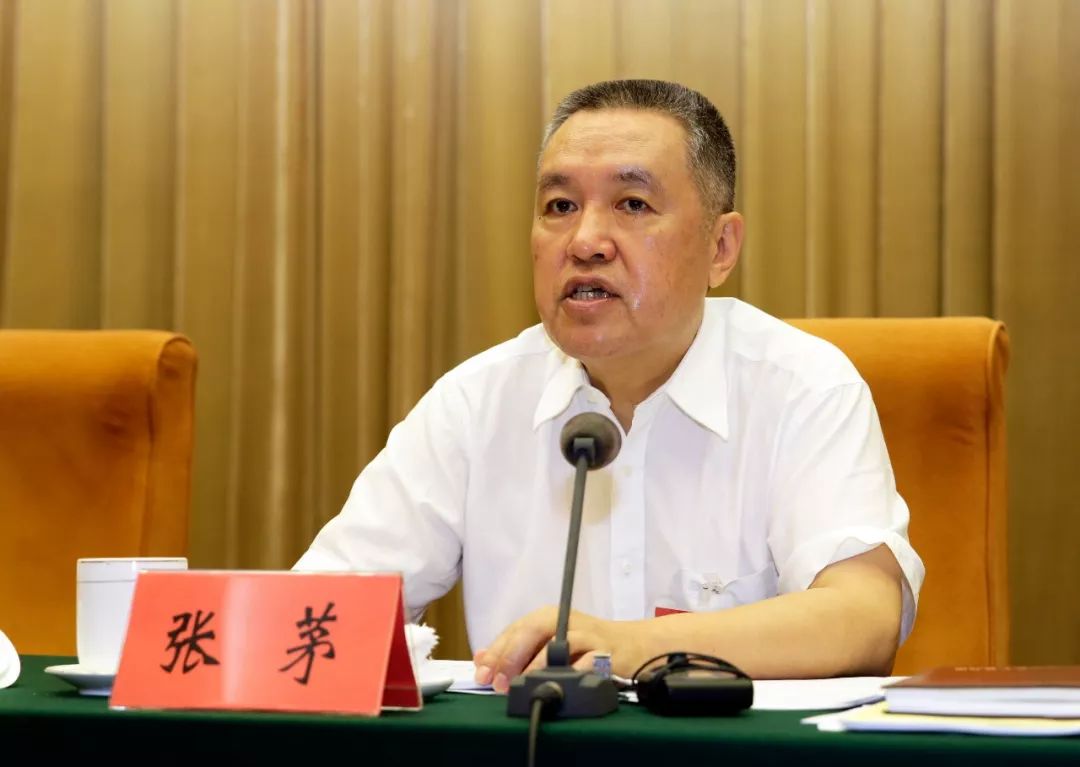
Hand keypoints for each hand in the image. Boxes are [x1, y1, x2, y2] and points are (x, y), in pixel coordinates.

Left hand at [473, 606, 620, 692]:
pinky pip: (586, 660)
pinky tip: (559, 683)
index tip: (482, 674)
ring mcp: (586, 634)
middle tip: (498, 682)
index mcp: (548, 616)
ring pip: (557, 643)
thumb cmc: (587, 645)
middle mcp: (565, 620)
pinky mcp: (606, 650)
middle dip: (511, 657)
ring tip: (523, 683)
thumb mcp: (549, 642)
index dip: (496, 652)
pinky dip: (571, 670)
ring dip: (536, 665)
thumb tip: (481, 658)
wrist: (632, 644)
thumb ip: (517, 649)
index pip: (515, 630)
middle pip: (532, 631)